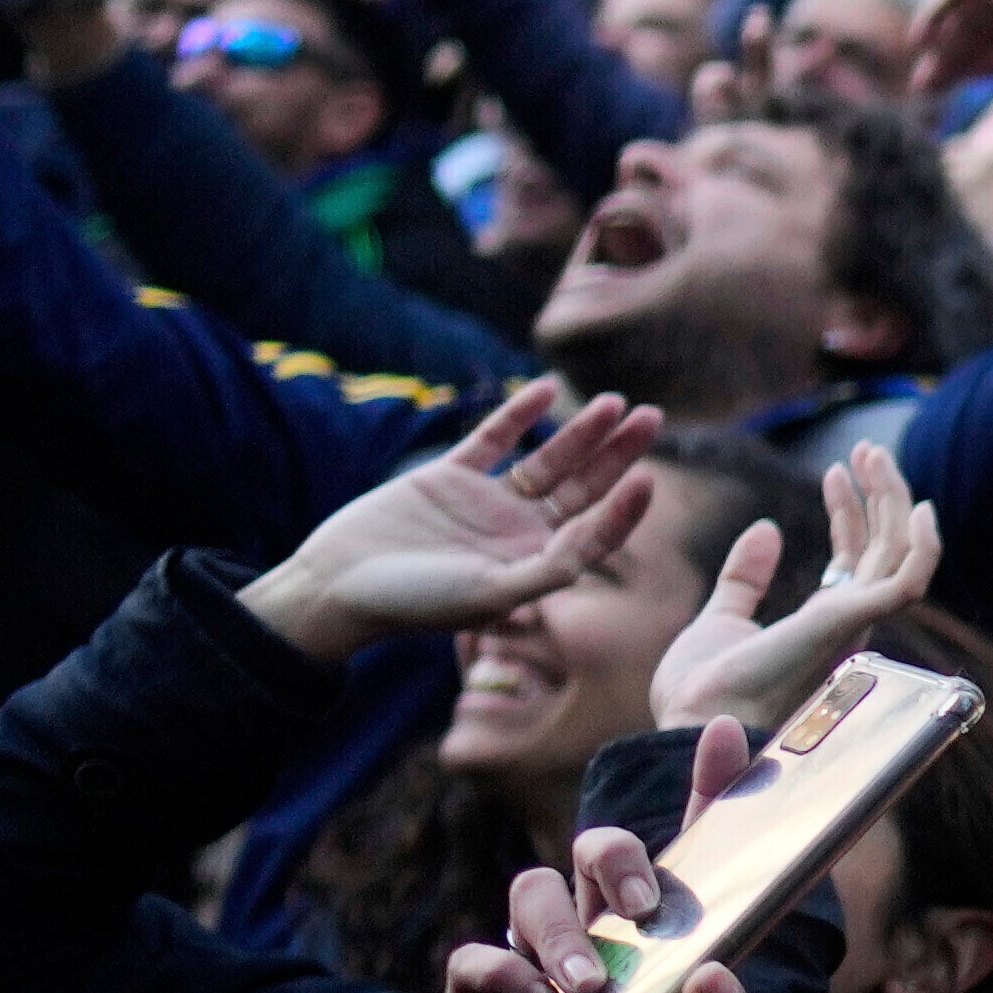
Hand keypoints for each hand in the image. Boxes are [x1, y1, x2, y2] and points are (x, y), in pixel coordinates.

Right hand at [241, 381, 667, 657]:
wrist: (338, 586)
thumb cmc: (415, 603)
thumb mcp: (490, 593)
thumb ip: (546, 569)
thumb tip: (593, 540)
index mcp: (533, 564)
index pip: (595, 532)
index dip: (625, 509)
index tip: (649, 478)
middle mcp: (517, 532)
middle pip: (583, 487)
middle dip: (619, 453)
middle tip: (654, 416)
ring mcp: (485, 502)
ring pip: (547, 460)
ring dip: (580, 431)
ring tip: (614, 402)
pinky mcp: (448, 476)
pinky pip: (492, 439)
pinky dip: (518, 415)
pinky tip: (544, 389)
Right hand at [428, 808, 760, 992]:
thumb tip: (718, 978)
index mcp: (671, 957)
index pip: (693, 860)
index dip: (712, 794)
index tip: (731, 735)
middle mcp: (606, 951)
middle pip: (603, 854)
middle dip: (622, 857)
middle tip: (643, 906)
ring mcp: (538, 975)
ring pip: (536, 893)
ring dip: (564, 929)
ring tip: (586, 990)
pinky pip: (475, 958)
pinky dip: (502, 971)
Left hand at [654, 437, 944, 749]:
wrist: (696, 717)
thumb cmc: (704, 688)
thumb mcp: (721, 616)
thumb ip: (746, 577)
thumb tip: (765, 530)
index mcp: (822, 624)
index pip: (854, 560)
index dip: (850, 513)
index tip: (834, 471)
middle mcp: (848, 623)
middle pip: (882, 548)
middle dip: (879, 495)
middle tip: (866, 448)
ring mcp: (855, 622)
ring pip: (899, 553)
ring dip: (894, 499)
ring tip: (873, 453)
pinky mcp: (856, 620)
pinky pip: (911, 580)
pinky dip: (924, 546)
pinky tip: (921, 508)